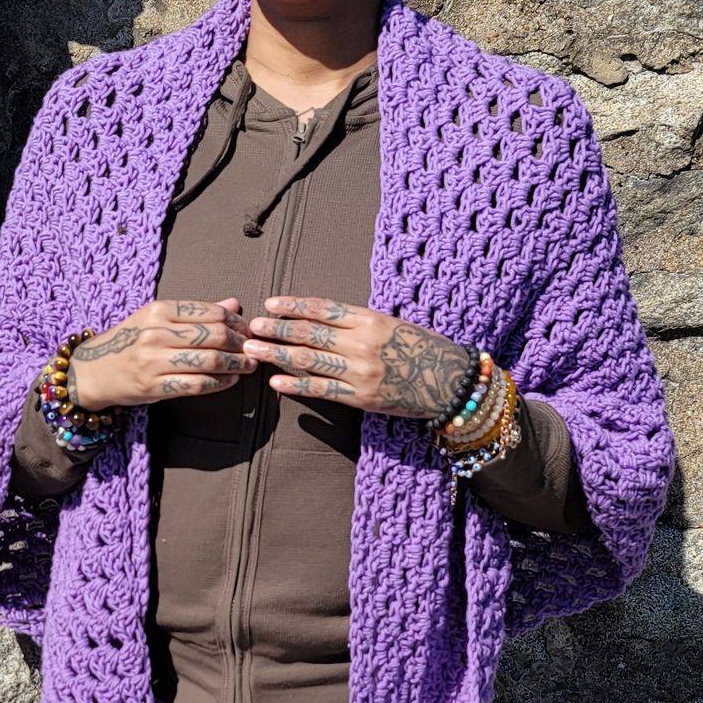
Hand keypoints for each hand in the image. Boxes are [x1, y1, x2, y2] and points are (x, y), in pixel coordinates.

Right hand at [69, 298, 251, 405]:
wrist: (92, 371)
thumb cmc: (129, 342)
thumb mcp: (156, 319)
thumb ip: (196, 313)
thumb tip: (234, 304)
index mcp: (158, 310)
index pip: (209, 312)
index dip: (236, 322)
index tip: (247, 330)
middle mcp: (156, 332)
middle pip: (213, 335)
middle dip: (240, 343)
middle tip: (252, 349)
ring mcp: (154, 360)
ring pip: (209, 360)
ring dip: (236, 364)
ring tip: (248, 365)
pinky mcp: (154, 386)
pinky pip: (197, 384)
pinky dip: (220, 383)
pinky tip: (231, 380)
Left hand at [242, 297, 473, 417]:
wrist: (452, 382)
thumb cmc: (423, 349)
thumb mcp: (393, 324)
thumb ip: (359, 322)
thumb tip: (319, 318)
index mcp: (371, 320)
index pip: (323, 309)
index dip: (294, 306)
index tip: (271, 304)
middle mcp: (363, 343)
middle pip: (310, 334)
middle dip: (277, 330)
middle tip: (251, 326)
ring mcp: (361, 372)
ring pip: (310, 361)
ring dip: (278, 354)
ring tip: (253, 350)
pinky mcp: (362, 398)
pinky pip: (323, 391)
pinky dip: (297, 385)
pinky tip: (276, 382)